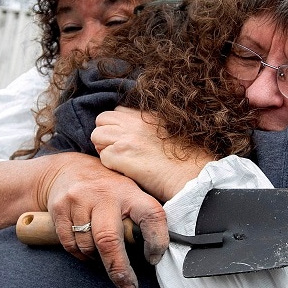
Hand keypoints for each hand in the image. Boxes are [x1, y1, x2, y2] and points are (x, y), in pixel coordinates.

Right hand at [38, 153, 167, 287]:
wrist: (66, 170)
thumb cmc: (107, 189)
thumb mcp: (129, 192)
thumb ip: (141, 216)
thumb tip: (157, 253)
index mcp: (129, 191)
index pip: (151, 215)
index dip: (157, 241)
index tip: (154, 259)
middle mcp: (103, 194)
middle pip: (109, 240)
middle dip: (118, 269)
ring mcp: (79, 200)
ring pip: (88, 246)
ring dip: (97, 260)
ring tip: (104, 257)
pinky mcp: (60, 209)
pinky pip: (70, 245)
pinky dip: (81, 255)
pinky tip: (87, 251)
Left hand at [91, 107, 213, 201]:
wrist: (191, 176)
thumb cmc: (186, 160)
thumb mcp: (170, 132)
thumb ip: (151, 128)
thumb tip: (136, 135)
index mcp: (147, 115)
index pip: (118, 112)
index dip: (117, 127)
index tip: (125, 140)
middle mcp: (134, 122)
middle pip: (102, 120)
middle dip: (105, 135)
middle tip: (117, 151)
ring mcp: (125, 137)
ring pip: (96, 136)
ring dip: (104, 149)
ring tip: (120, 161)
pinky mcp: (120, 155)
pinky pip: (103, 157)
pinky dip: (111, 166)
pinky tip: (126, 172)